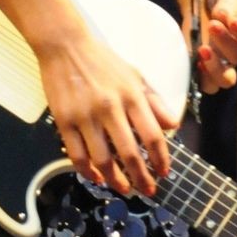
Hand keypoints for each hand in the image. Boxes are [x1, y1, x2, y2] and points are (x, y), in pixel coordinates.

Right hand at [37, 28, 174, 198]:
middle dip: (141, 177)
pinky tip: (97, 177)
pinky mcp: (63, 121)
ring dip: (115, 180)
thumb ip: (154, 101)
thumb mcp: (135, 75)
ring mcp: (85, 115)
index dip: (161, 158)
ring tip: (124, 189)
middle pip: (129, 152)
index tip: (164, 172)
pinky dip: (88, 172)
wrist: (65, 45)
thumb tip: (173, 125)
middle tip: (147, 191)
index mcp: (131, 95)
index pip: (152, 135)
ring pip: (102, 160)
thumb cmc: (102, 61)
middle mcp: (109, 107)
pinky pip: (77, 155)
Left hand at [195, 0, 236, 93]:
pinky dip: (202, 76)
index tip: (234, 23)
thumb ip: (229, 7)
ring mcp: (221, 64)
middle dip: (225, 42)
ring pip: (225, 80)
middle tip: (213, 24)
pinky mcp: (204, 69)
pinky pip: (206, 84)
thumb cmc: (219, 1)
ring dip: (214, 67)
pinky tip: (195, 60)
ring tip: (203, 49)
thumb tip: (228, 18)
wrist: (203, 2)